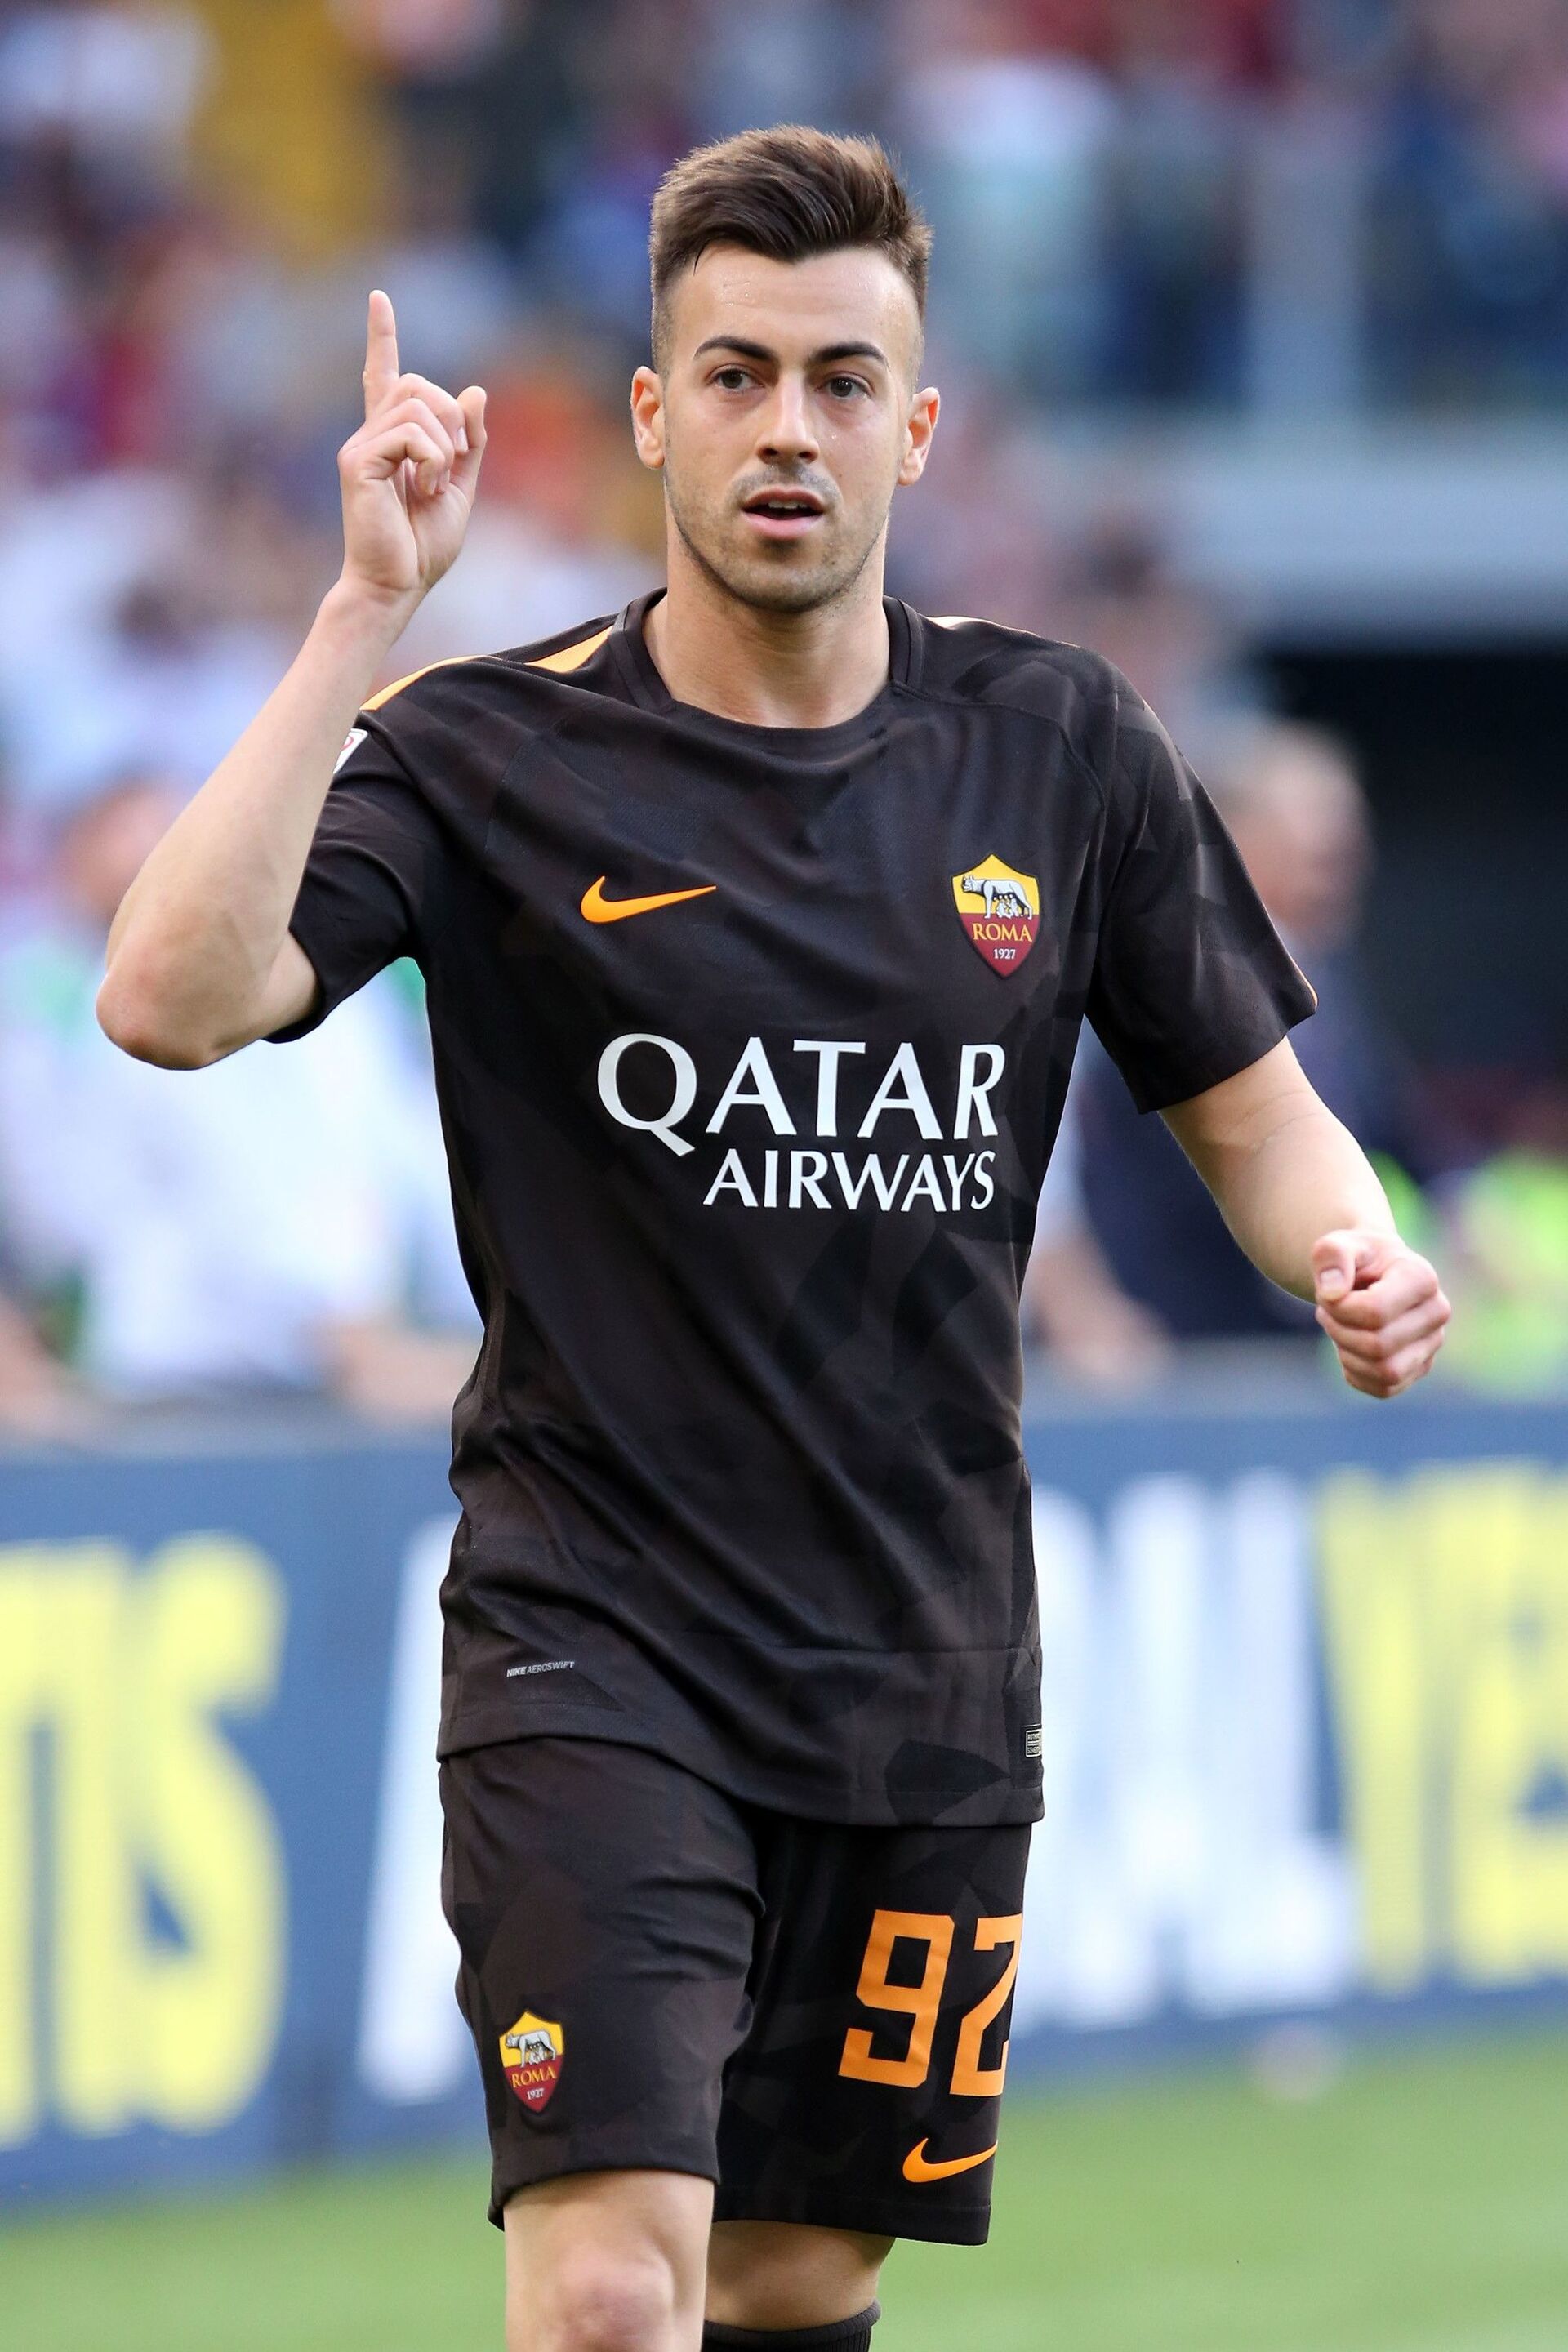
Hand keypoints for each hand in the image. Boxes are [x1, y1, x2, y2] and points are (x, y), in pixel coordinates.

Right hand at [335, 290, 485, 612]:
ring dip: (443, 444)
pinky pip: (410, 432)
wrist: (398, 586)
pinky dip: (432, 459)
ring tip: (433, 486)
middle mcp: (370, 435)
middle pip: (415, 383)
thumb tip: (474, 391)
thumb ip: (469, 443)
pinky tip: (423, 490)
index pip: (383, 376)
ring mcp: (360, 446)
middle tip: (453, 464)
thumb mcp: (461, 488)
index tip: (379, 298)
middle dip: (450, 417)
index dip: (383, 337)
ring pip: (416, 404)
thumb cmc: (422, 547)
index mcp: (391, 440)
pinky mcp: (359, 462)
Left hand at [1312, 1229, 1450, 1398]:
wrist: (1372, 1272)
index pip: (1374, 1312)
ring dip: (1347, 1353)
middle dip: (1339, 1331)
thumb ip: (1331, 1256)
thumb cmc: (1355, 1258)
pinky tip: (1350, 1347)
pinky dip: (1356, 1372)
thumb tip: (1331, 1292)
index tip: (1328, 1292)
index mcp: (1422, 1277)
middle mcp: (1437, 1312)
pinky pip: (1384, 1389)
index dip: (1338, 1308)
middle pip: (1378, 1345)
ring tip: (1339, 1328)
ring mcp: (1432, 1343)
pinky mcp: (1420, 1368)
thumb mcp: (1337, 1244)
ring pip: (1385, 1372)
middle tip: (1327, 1311)